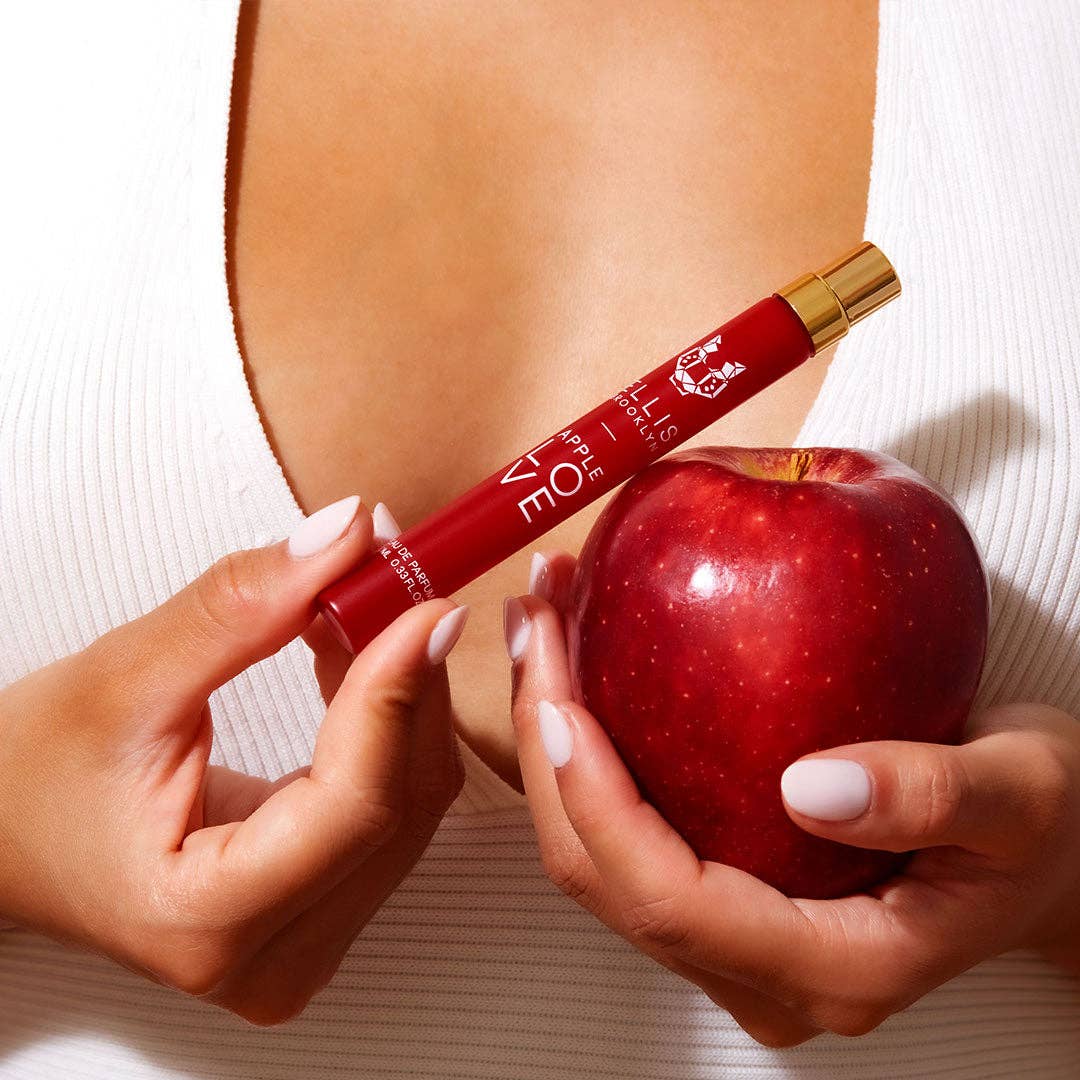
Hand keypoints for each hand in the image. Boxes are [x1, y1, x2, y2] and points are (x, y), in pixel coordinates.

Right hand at [0, 497, 467, 1023]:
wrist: (6, 836)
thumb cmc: (32, 780)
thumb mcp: (124, 679)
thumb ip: (242, 608)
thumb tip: (346, 539)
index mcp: (208, 922)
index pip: (357, 803)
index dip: (400, 691)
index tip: (425, 601)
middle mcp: (274, 958)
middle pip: (402, 801)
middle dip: (411, 677)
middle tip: (399, 576)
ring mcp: (305, 941)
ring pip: (412, 799)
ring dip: (404, 691)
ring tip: (363, 606)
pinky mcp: (322, 905)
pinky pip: (394, 800)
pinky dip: (388, 718)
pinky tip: (358, 656)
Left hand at [507, 552, 1079, 1046]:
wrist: (1054, 848)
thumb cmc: (1048, 826)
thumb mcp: (1025, 793)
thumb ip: (932, 795)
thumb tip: (813, 787)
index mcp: (835, 964)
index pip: (672, 901)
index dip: (601, 806)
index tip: (563, 704)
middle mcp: (767, 970)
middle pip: (605, 878)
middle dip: (549, 750)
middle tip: (536, 627)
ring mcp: (739, 938)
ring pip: (597, 856)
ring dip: (553, 740)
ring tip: (543, 628)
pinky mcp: (726, 890)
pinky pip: (624, 828)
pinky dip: (588, 748)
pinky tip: (583, 664)